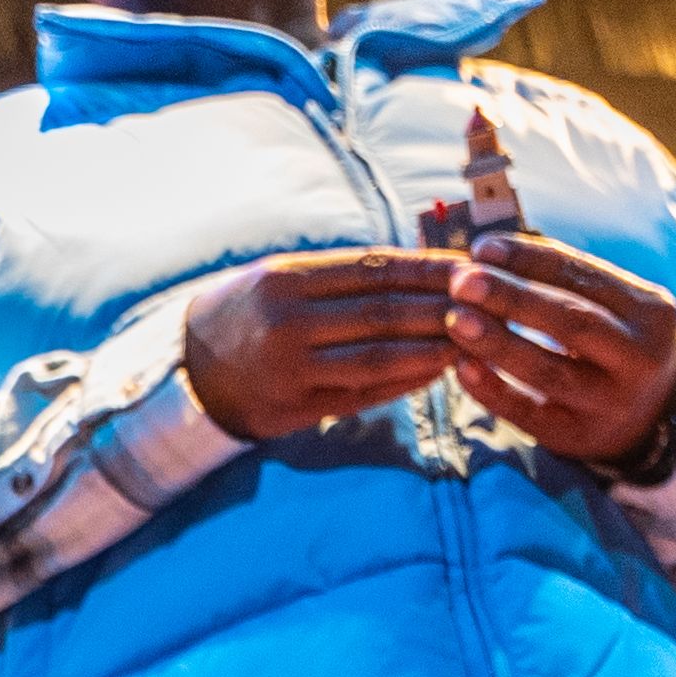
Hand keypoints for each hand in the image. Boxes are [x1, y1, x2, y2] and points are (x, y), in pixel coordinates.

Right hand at [181, 249, 465, 441]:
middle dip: (442, 307)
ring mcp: (289, 370)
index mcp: (284, 280)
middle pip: (383, 312)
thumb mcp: (278, 278)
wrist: (186, 373)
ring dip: (433, 348)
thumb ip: (340, 274)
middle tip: (489, 303)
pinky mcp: (294, 410)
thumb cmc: (244, 315)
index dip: (428, 269)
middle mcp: (286, 323)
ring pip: (379, 357)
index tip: (471, 267)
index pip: (374, 269)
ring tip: (474, 339)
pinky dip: (405, 382)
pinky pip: (363, 394)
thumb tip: (418, 266)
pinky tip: (437, 371)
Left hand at [441, 234, 675, 467]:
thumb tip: (487, 252)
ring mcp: (611, 402)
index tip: (482, 248)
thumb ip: (564, 281)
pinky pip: (529, 414)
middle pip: (571, 322)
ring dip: (498, 343)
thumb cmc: (614, 341)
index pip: (585, 276)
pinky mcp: (578, 436)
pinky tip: (462, 367)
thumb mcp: (614, 306)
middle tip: (462, 281)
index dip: (531, 259)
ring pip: (549, 371)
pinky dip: (493, 390)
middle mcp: (639, 357)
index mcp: (650, 310)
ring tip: (455, 319)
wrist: (649, 412)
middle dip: (513, 298)